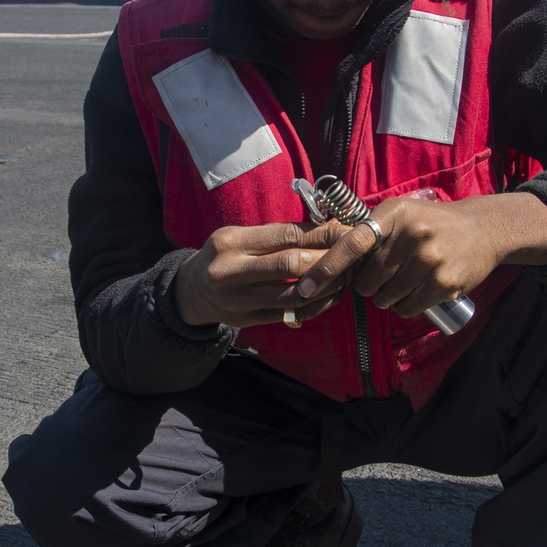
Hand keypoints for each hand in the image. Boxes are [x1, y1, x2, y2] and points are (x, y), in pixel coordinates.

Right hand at [174, 219, 349, 328]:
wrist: (193, 291)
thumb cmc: (226, 255)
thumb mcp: (241, 236)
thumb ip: (277, 234)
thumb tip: (327, 225)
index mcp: (231, 242)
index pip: (285, 235)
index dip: (321, 233)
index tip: (346, 231)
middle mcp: (232, 272)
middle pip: (290, 264)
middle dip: (327, 259)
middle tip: (352, 255)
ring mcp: (240, 300)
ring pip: (294, 294)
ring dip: (326, 286)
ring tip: (346, 276)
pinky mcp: (249, 320)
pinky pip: (290, 314)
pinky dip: (316, 305)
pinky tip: (330, 296)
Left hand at [295, 192, 546, 318]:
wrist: (484, 229)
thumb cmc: (433, 222)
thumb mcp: (402, 211)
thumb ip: (369, 227)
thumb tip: (327, 250)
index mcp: (394, 214)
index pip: (352, 243)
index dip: (327, 267)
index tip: (305, 287)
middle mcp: (412, 235)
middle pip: (368, 280)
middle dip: (368, 286)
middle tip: (382, 277)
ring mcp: (430, 260)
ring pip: (387, 298)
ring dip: (386, 299)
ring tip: (401, 284)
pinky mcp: (445, 282)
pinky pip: (408, 308)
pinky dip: (405, 307)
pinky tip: (414, 294)